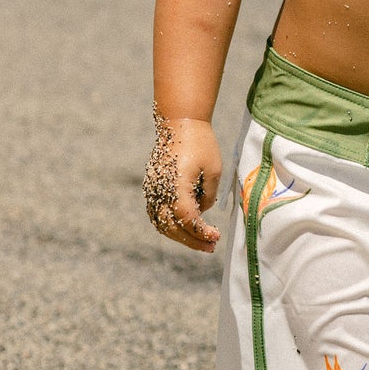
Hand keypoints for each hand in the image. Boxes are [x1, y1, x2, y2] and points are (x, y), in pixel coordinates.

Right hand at [144, 114, 221, 250]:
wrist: (178, 123)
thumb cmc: (200, 143)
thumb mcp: (214, 170)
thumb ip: (209, 196)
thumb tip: (202, 212)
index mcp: (176, 185)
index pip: (186, 218)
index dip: (200, 232)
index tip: (216, 236)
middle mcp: (159, 190)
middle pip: (171, 227)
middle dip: (192, 240)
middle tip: (211, 246)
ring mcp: (152, 190)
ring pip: (162, 224)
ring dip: (180, 236)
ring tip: (201, 241)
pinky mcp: (152, 188)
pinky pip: (158, 214)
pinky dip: (171, 226)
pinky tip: (187, 228)